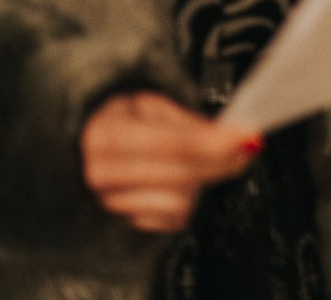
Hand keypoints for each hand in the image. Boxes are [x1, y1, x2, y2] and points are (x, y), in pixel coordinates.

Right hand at [81, 92, 262, 232]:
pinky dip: (187, 200)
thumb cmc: (123, 120)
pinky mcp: (124, 224)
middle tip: (246, 146)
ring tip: (200, 161)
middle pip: (182, 174)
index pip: (174, 144)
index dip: (216, 143)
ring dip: (201, 180)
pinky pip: (174, 218)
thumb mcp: (151, 105)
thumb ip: (190, 122)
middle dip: (221, 160)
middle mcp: (103, 174)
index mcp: (107, 135)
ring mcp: (111, 203)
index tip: (247, 137)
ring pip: (181, 200)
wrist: (83, 145)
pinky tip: (181, 181)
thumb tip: (233, 134)